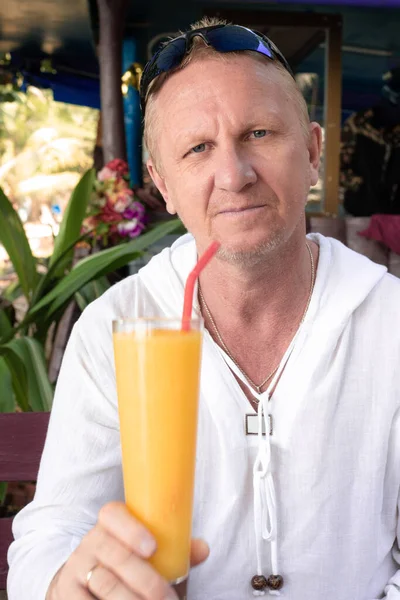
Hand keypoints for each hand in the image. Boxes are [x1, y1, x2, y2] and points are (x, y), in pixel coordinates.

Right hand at [46, 501, 208, 598]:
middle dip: (145, 579)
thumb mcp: (144, 552)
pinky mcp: (68, 594)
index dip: (132, 529)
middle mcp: (90, 543)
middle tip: (167, 597)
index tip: (153, 547)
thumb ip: (172, 549)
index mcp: (109, 525)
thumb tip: (203, 549)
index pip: (112, 515)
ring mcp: (76, 569)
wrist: (81, 583)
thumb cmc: (125, 563)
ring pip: (105, 584)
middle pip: (115, 556)